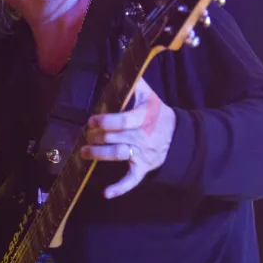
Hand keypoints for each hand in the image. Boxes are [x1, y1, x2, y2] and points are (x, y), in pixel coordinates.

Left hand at [81, 77, 175, 197]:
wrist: (178, 136)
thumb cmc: (157, 113)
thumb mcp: (148, 95)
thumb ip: (133, 83)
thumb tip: (118, 69)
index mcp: (145, 117)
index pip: (124, 120)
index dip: (107, 121)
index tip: (93, 120)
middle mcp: (143, 136)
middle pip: (116, 137)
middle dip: (97, 137)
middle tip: (86, 135)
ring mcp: (143, 154)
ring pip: (118, 155)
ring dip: (99, 154)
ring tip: (85, 152)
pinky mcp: (142, 168)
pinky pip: (132, 180)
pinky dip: (120, 188)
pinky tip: (106, 193)